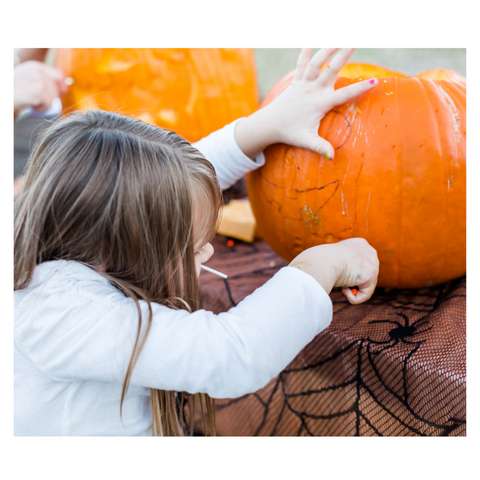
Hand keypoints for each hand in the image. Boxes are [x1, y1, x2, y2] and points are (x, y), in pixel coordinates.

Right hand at [14, 61, 67, 117]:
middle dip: (50, 99)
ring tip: (32, 102)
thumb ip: (44, 80)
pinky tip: (30, 105)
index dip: (62, 87)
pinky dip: (41, 109)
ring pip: (54, 98)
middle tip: (36, 100)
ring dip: (44, 105)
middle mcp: (38, 71)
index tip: (59, 94)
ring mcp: (38, 80)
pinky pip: (49, 105)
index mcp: (36, 66)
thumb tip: (64, 86)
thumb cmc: (13, 92)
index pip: (60, 75)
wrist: (3, 97)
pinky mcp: (38, 90)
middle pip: (58, 90)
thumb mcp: (29, 81)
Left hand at [235, 48, 377, 159]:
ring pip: (316, 63)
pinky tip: (311, 41)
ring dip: (327, 49)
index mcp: (320, 103)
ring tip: (339, 38)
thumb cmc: (290, 132)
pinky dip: (305, 52)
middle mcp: (313, 90)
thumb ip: (320, 147)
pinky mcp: (296, 81)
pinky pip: (301, 63)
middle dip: (343, 56)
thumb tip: (332, 157)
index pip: (344, 95)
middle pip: (331, 70)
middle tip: (354, 42)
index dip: (360, 89)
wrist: (270, 124)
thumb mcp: (306, 140)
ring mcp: (304, 84)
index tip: (374, 81)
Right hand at [288, 238, 378, 304]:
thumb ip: (341, 267)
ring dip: (351, 290)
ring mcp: (373, 262)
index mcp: (359, 244)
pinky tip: (343, 290)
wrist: (323, 261)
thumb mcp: (332, 260)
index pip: (360, 264)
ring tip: (340, 286)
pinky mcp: (372, 275)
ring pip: (365, 286)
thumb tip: (343, 282)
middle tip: (339, 282)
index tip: (337, 273)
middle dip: (352, 282)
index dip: (348, 272)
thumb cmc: (321, 260)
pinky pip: (365, 294)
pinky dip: (354, 298)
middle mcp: (369, 251)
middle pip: (365, 275)